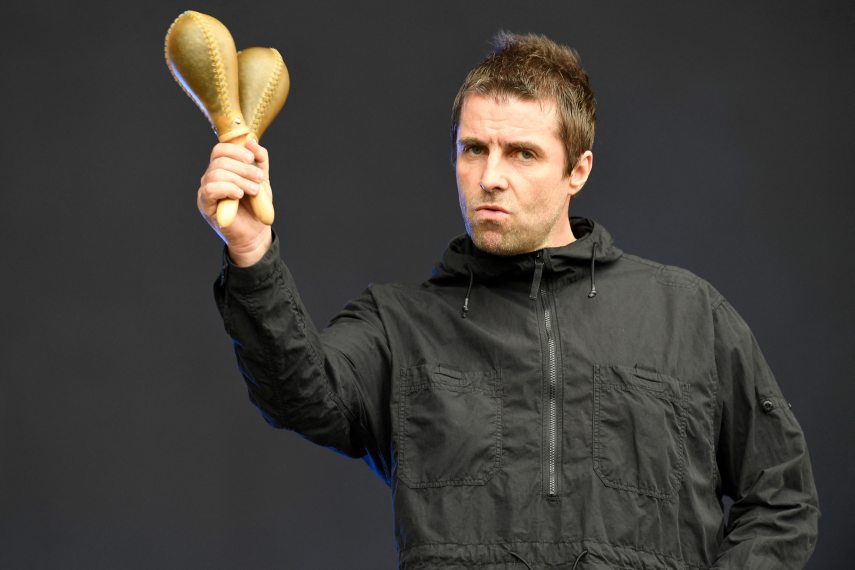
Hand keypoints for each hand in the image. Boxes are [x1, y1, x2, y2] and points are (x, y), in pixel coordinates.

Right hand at [198, 138, 272, 265]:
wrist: (256, 232)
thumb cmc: (256, 205)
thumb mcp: (262, 178)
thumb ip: (259, 159)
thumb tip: (251, 141)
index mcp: (222, 169)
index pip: (220, 150)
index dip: (235, 150)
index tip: (251, 158)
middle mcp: (211, 177)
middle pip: (219, 161)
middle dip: (243, 167)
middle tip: (258, 179)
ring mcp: (206, 191)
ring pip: (216, 174)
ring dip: (240, 180)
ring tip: (254, 190)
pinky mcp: (206, 205)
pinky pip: (210, 189)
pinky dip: (227, 188)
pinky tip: (239, 194)